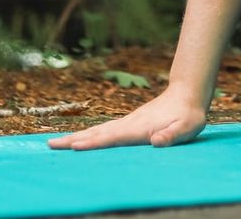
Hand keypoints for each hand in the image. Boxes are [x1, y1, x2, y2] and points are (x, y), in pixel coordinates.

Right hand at [46, 86, 207, 150]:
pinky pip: (103, 131)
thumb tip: (156, 142)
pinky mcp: (128, 123)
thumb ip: (173, 135)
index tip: (74, 146)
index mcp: (139, 129)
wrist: (187, 93)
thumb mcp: (188, 127)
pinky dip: (87, 135)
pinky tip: (80, 139)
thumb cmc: (190, 115)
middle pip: (97, 133)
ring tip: (56, 143)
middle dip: (74, 140)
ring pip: (97, 130)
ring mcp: (126, 122)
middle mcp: (128, 124)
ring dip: (76, 137)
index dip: (94, 143)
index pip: (112, 138)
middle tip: (50, 145)